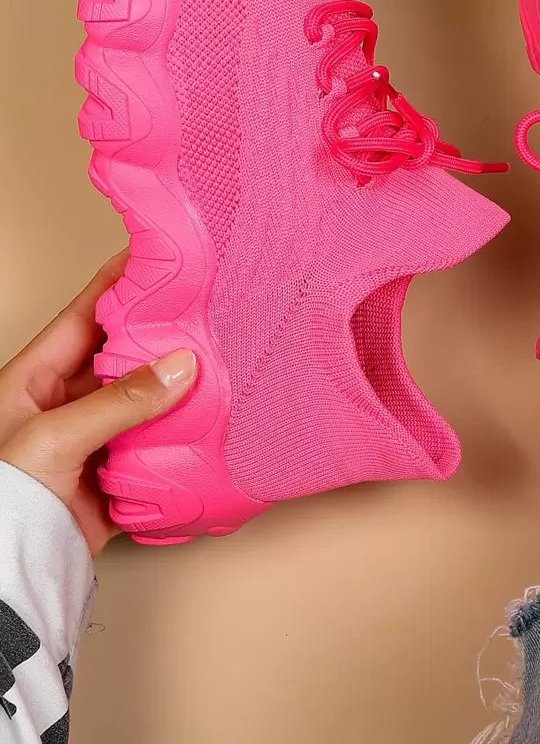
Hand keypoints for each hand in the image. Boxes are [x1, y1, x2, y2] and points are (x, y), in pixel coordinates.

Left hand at [0, 252, 196, 554]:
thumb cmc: (5, 498)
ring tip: (220, 361)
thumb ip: (120, 401)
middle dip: (162, 335)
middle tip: (208, 312)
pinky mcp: (114, 478)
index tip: (163, 259)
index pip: (87, 315)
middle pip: (123, 355)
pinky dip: (182, 433)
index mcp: (36, 377)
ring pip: (144, 399)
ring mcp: (91, 440)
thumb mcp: (55, 436)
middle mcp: (65, 402)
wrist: (9, 578)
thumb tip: (182, 365)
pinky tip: (211, 419)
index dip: (122, 283)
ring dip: (177, 387)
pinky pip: (155, 444)